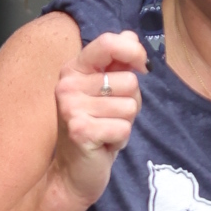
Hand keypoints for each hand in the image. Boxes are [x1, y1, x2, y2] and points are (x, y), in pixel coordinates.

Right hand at [52, 30, 146, 207]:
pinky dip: (121, 140)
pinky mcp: (80, 131)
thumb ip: (118, 62)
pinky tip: (104, 145)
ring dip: (125, 123)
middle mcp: (68, 85)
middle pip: (129, 81)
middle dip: (131, 102)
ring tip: (106, 131)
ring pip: (130, 106)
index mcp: (74, 69)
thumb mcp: (106, 92)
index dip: (134, 52)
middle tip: (110, 117)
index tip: (143, 67)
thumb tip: (131, 36)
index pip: (107, 43)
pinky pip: (124, 128)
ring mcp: (71, 108)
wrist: (73, 174)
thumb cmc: (95, 129)